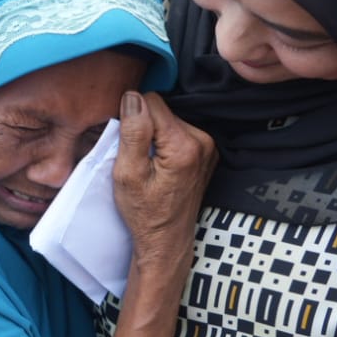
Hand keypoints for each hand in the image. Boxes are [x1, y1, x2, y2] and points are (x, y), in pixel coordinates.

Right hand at [112, 91, 216, 273]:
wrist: (166, 240)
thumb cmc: (145, 213)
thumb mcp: (127, 173)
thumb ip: (133, 132)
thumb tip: (133, 97)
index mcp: (184, 145)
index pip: (152, 102)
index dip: (133, 118)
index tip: (129, 144)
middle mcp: (203, 141)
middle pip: (163, 110)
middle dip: (145, 128)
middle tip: (139, 159)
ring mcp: (208, 147)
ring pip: (170, 120)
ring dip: (155, 136)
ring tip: (150, 165)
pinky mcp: (206, 153)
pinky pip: (179, 132)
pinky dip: (166, 143)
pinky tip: (161, 166)